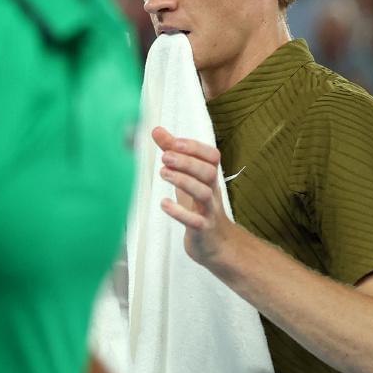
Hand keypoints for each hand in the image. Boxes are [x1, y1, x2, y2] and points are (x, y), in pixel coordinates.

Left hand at [152, 126, 232, 267]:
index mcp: (210, 176)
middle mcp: (212, 191)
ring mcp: (209, 211)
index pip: (212, 156)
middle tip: (165, 157)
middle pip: (208, 172)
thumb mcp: (186, 177)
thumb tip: (156, 129)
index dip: (195, 147)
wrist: (215, 243)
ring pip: (203, 193)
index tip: (175, 143)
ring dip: (183, 181)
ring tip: (163, 173)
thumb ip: (172, 152)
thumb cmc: (198, 205)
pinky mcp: (203, 230)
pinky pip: (195, 221)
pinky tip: (164, 204)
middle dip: (187, 162)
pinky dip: (180, 212)